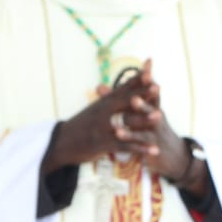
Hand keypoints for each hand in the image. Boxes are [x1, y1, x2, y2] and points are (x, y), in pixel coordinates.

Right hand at [43, 61, 162, 171]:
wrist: (60, 143)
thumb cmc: (79, 126)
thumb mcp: (92, 109)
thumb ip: (106, 99)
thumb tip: (116, 88)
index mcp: (103, 103)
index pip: (122, 89)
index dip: (136, 80)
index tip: (150, 71)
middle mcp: (104, 112)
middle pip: (125, 101)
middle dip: (142, 94)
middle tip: (158, 87)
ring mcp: (104, 128)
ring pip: (126, 122)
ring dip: (144, 119)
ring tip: (161, 116)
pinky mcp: (104, 144)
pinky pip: (126, 146)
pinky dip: (141, 149)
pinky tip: (155, 150)